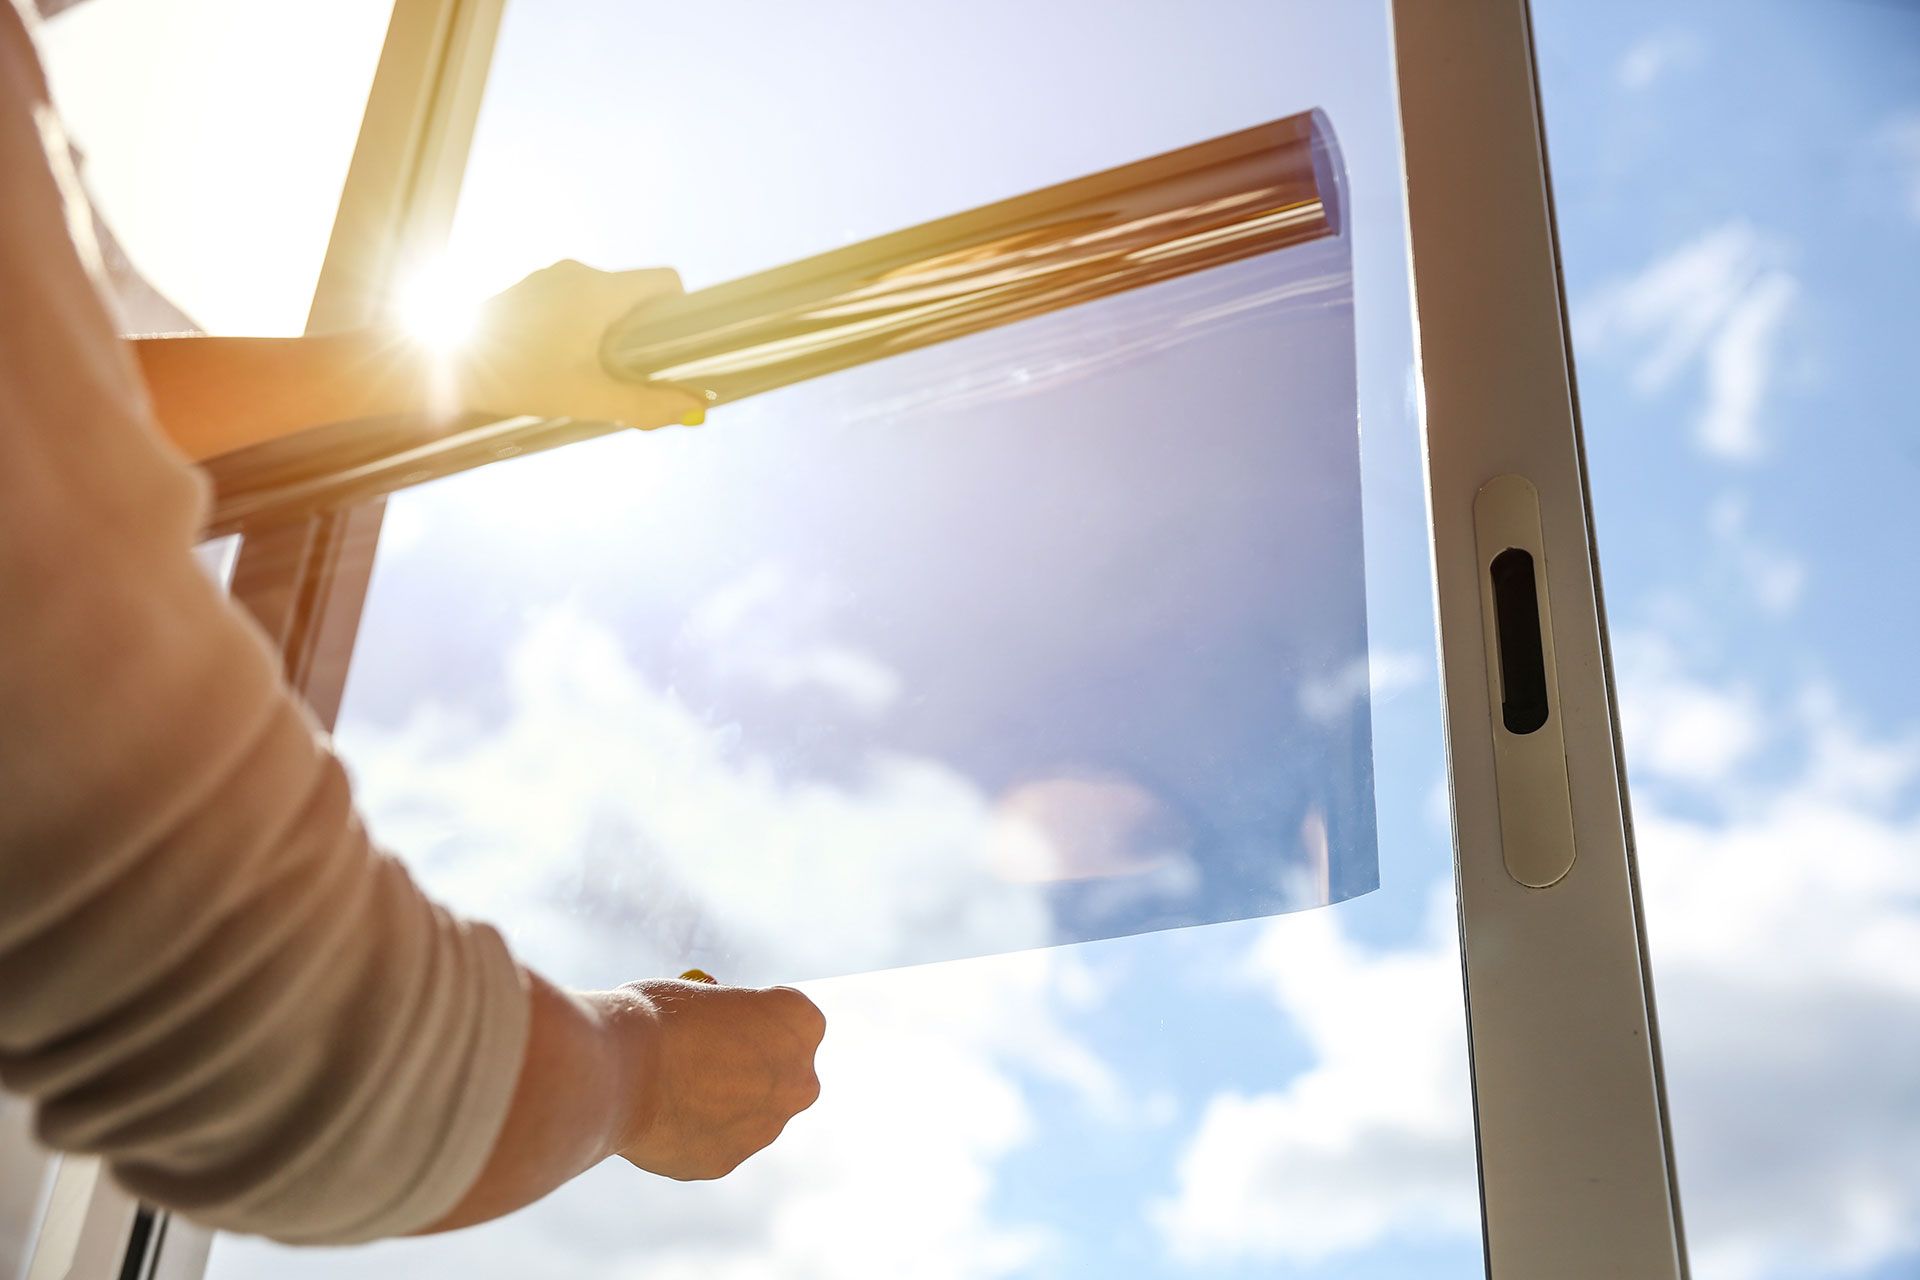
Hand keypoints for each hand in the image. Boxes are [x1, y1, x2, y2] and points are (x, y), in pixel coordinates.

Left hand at [454, 259, 704, 427]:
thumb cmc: (519, 378)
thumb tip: (696, 411)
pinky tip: (561, 364)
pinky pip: (574, 303)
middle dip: (644, 332)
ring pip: (603, 301)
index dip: (682, 310)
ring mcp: (549, 279)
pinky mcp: (527, 291)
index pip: (666, 280)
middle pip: (635, 294)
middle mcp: (579, 273)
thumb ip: (646, 406)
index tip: (673, 346)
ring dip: (610, 333)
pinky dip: (581, 330)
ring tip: (593, 374)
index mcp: (601, 290)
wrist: (443, 365)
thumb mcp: (589, 399)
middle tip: (635, 373)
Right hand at [600, 978, 825, 1180]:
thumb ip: (727, 1022)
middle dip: (752, 1067)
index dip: (754, 1016)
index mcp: (801, 1023)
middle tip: (704, 1057)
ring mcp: (767, 1127)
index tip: (725, 1017)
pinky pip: (714, 1143)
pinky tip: (660, 1116)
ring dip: (721, 1103)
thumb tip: (717, 1036)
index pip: (790, 1018)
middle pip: (782, 1072)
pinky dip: (692, 1133)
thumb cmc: (657, 1019)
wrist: (618, 1073)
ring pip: (749, 1113)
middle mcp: (798, 1080)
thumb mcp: (703, 995)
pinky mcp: (729, 1162)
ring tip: (671, 1088)